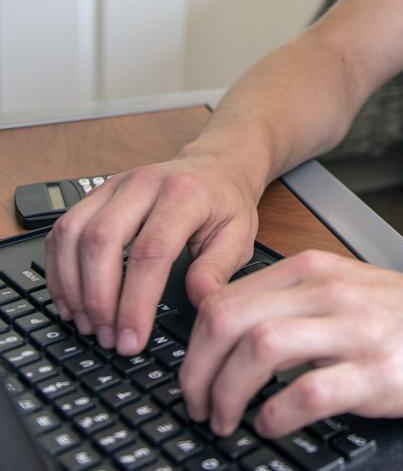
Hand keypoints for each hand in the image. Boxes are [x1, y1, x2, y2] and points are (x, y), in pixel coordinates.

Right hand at [45, 154, 260, 356]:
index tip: (132, 339)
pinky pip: (62, 231)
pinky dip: (59, 269)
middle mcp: (145, 184)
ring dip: (72, 286)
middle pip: (102, 241)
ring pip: (73, 234)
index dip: (135, 302)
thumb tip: (199, 303)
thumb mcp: (240, 235)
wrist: (216, 165)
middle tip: (108, 336)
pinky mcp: (96, 193)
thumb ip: (217, 270)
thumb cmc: (225, 203)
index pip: (150, 252)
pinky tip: (72, 299)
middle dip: (98, 298)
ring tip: (89, 323)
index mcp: (184, 194)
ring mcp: (115, 185)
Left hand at [180, 250, 402, 437]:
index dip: (192, 344)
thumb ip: (295, 299)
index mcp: (315, 270)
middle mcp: (329, 292)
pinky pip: (307, 392)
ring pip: (259, 348)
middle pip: (229, 319)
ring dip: (228, 393)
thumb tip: (230, 329)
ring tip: (227, 420)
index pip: (225, 297)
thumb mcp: (347, 286)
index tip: (193, 374)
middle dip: (197, 370)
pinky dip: (276, 416)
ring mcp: (354, 330)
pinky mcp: (377, 371)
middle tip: (198, 404)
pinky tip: (273, 425)